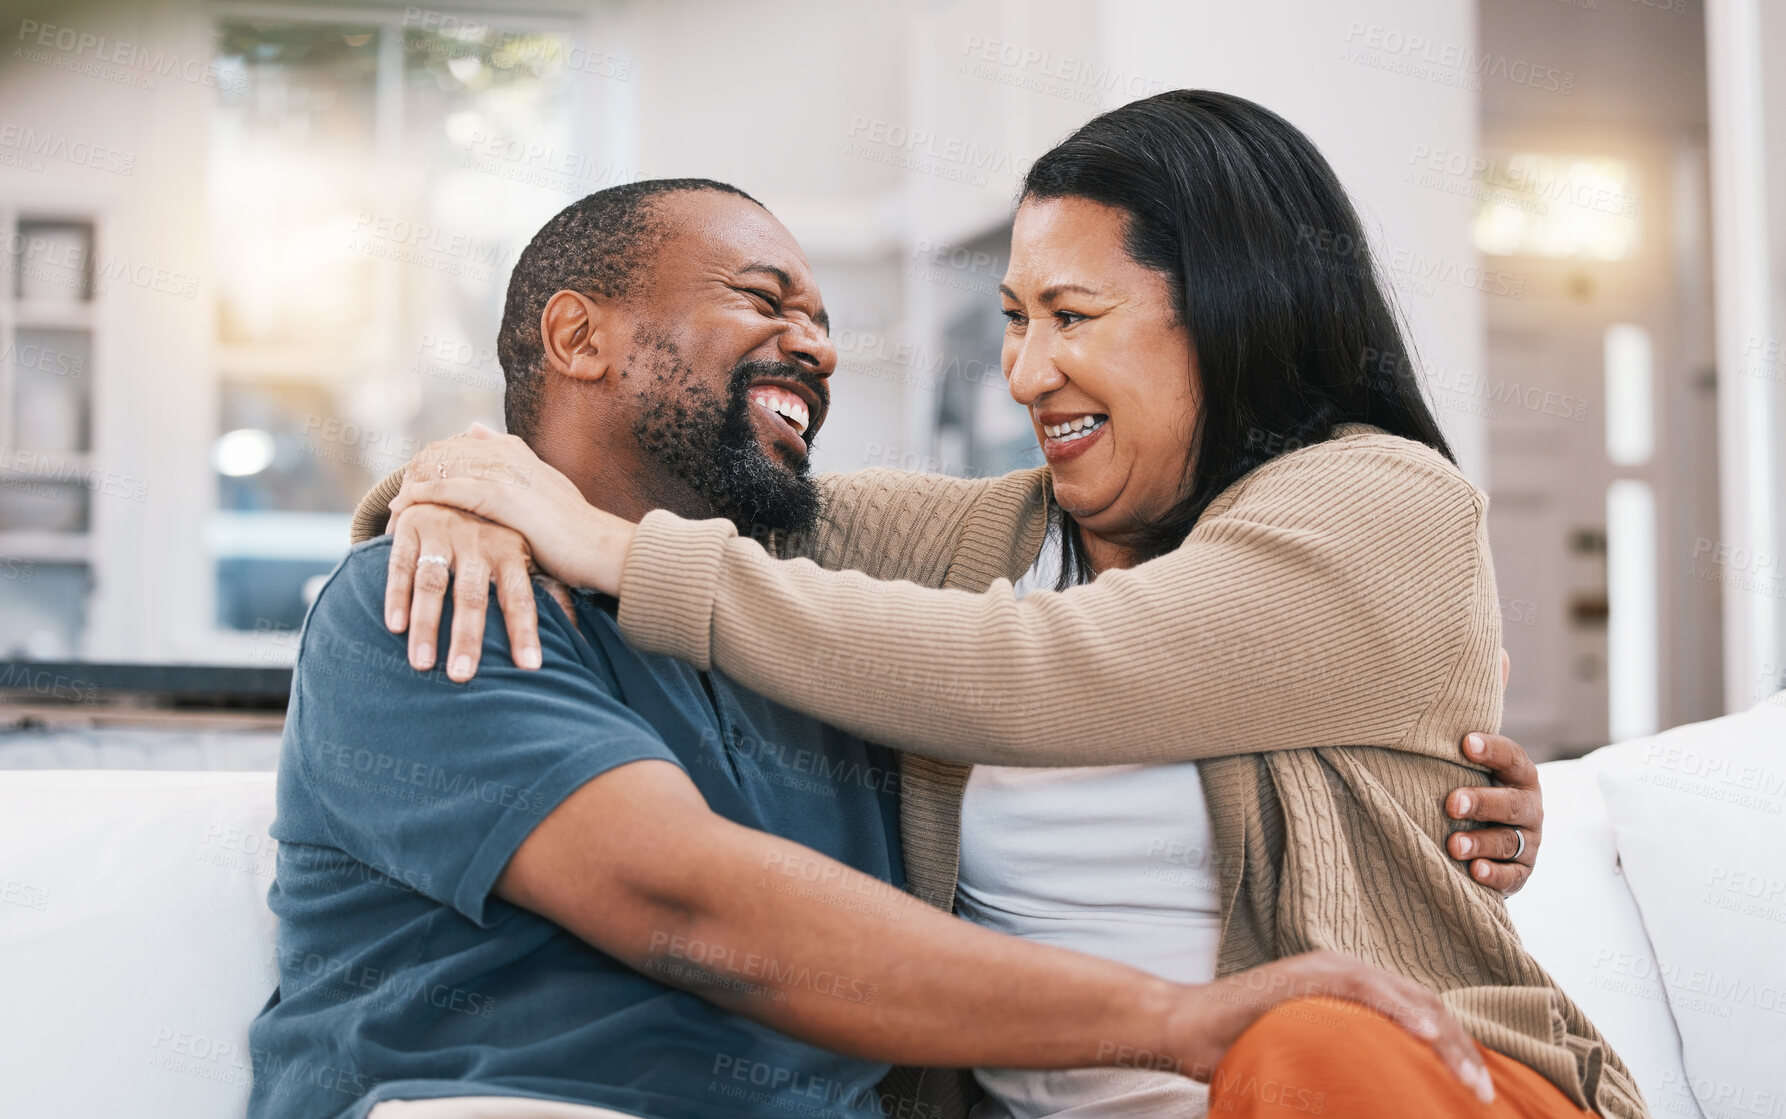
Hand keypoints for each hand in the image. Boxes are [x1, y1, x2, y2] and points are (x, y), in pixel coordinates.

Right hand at [384, 502, 579, 679]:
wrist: (455, 485)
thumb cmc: (498, 537)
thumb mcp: (527, 555)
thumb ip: (549, 591)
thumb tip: (578, 634)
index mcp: (510, 549)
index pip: (520, 595)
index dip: (525, 630)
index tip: (530, 667)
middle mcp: (476, 541)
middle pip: (472, 595)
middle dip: (467, 637)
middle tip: (462, 677)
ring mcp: (441, 533)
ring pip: (432, 584)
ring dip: (426, 626)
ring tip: (422, 665)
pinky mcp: (409, 530)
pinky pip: (400, 566)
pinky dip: (396, 596)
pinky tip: (395, 628)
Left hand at [389, 423, 635, 594]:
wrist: (601, 548)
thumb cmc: (571, 530)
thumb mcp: (541, 488)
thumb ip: (509, 462)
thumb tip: (476, 430)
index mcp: (513, 449)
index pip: (453, 446)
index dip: (426, 465)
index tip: (410, 489)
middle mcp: (506, 452)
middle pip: (440, 452)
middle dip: (413, 475)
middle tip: (394, 503)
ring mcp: (504, 470)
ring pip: (439, 467)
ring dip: (411, 487)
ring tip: (392, 510)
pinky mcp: (501, 495)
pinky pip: (447, 488)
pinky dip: (421, 497)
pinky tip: (403, 510)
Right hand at [1171, 950, 1492, 1102]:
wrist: (1186, 1027)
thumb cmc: (1238, 1045)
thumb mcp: (1307, 1051)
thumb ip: (1345, 1055)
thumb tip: (1382, 1091)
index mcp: (1349, 987)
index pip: (1418, 1012)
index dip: (1455, 1047)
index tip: (1477, 1086)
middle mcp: (1345, 969)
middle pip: (1424, 1004)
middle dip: (1462, 1049)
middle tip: (1486, 1092)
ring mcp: (1327, 969)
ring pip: (1408, 999)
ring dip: (1447, 1040)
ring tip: (1473, 1079)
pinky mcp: (1310, 977)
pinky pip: (1369, 992)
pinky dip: (1404, 1014)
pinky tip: (1430, 1038)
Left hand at [1445, 732, 1541, 895]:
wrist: (1486, 841)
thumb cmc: (1467, 792)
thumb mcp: (1467, 773)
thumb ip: (1453, 756)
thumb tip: (1412, 728)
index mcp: (1518, 776)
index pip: (1512, 758)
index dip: (1493, 750)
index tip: (1466, 743)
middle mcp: (1529, 807)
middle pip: (1511, 803)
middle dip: (1482, 802)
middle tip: (1451, 803)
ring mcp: (1528, 841)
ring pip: (1507, 841)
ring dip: (1480, 843)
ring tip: (1453, 845)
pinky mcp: (1521, 872)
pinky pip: (1512, 875)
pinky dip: (1494, 874)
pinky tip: (1474, 871)